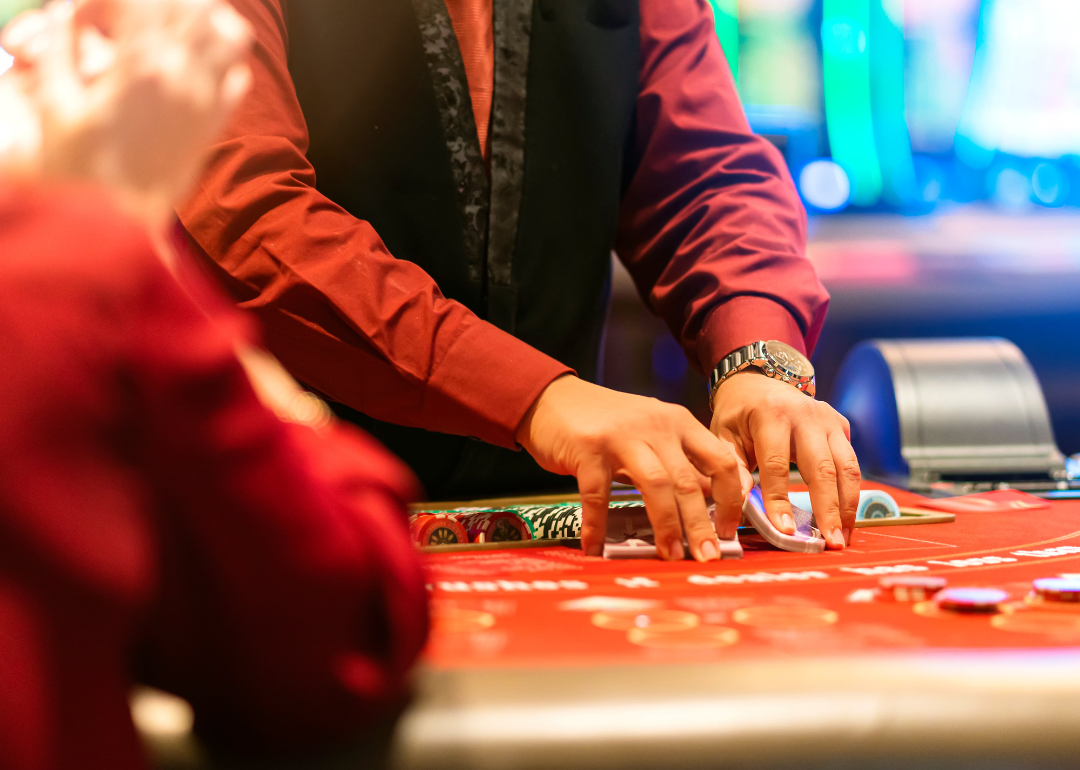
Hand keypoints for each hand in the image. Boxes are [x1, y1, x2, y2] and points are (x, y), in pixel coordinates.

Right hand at [0, 0, 250, 225]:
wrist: (119, 229)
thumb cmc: (77, 171)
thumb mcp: (55, 103)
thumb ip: (60, 45)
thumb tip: (70, 10)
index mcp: (140, 66)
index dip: (110, 1)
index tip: (92, 14)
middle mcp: (184, 78)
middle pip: (198, 5)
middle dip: (165, 2)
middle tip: (138, 15)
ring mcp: (206, 102)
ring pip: (232, 34)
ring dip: (205, 23)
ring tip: (173, 32)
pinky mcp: (214, 126)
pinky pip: (238, 79)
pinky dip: (221, 64)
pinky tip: (191, 73)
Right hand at [516, 375, 753, 560]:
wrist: (551, 398)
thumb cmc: (605, 423)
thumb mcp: (651, 434)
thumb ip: (679, 461)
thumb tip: (711, 498)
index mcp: (678, 422)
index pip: (720, 460)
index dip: (730, 498)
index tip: (729, 530)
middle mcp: (655, 427)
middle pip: (688, 480)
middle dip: (701, 524)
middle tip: (707, 555)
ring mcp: (621, 437)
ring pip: (656, 486)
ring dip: (666, 526)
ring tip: (670, 555)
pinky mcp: (588, 449)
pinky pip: (598, 495)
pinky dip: (598, 525)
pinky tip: (596, 547)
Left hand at [710, 369, 860, 549]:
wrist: (757, 382)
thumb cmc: (738, 415)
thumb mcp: (723, 436)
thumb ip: (731, 469)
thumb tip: (740, 503)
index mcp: (772, 414)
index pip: (777, 464)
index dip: (780, 500)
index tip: (785, 530)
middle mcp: (807, 414)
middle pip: (823, 468)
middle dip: (827, 509)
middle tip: (829, 543)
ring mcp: (829, 420)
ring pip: (847, 468)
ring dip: (847, 506)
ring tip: (842, 538)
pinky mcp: (842, 427)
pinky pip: (852, 464)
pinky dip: (851, 494)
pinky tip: (845, 520)